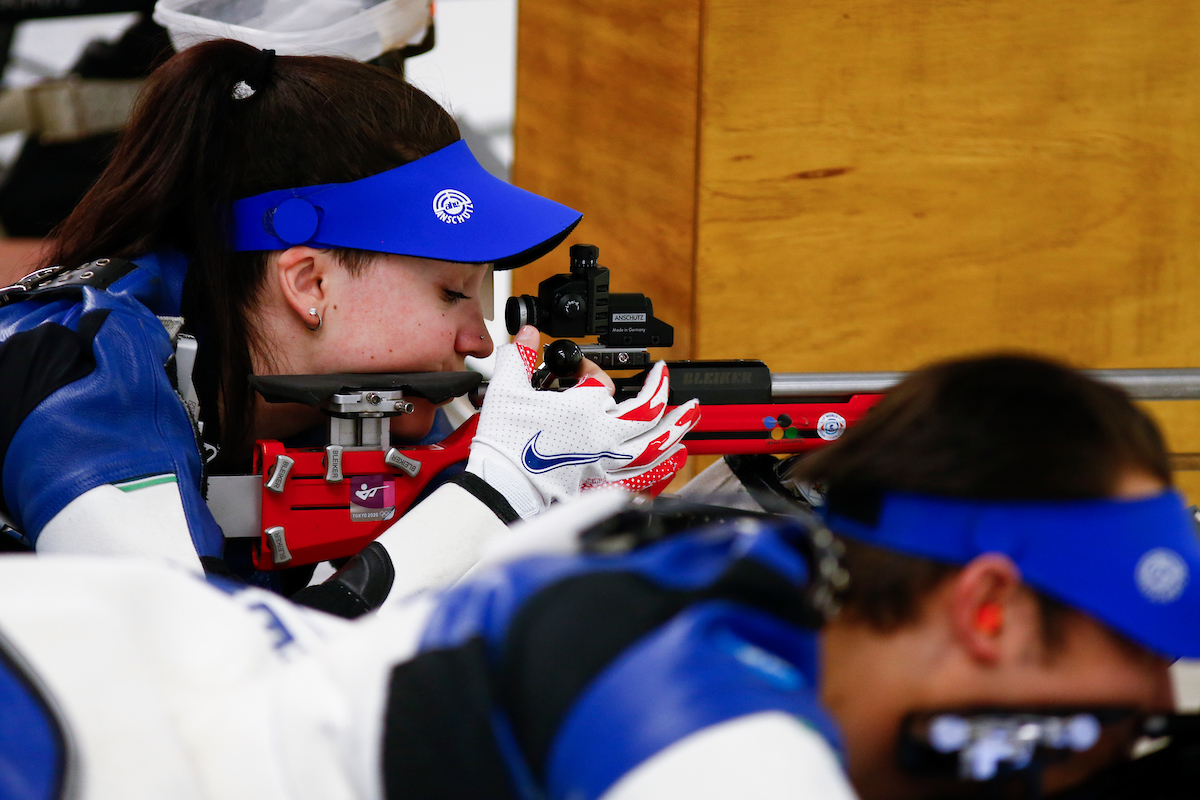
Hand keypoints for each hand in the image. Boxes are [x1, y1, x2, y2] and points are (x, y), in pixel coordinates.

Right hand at [466, 327, 700, 517]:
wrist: (502, 489)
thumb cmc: (504, 445)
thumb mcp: (506, 390)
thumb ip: (520, 357)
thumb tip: (530, 333)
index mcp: (583, 409)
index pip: (601, 382)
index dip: (590, 371)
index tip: (578, 372)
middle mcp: (603, 436)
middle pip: (648, 412)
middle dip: (662, 391)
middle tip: (665, 378)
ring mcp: (607, 464)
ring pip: (655, 446)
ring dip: (676, 430)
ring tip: (689, 418)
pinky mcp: (603, 488)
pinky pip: (643, 480)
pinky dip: (662, 470)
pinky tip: (671, 463)